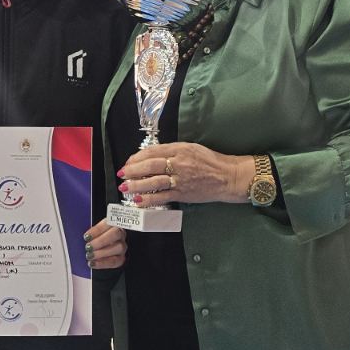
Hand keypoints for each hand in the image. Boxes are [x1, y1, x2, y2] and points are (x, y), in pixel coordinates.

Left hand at [84, 220, 125, 270]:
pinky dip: (103, 263)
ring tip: (90, 256)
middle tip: (88, 247)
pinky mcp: (121, 258)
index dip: (96, 230)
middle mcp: (120, 233)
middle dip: (101, 241)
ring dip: (102, 252)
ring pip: (118, 247)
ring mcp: (122, 246)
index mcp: (113, 223)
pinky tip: (93, 263)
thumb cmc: (95, 239)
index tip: (86, 236)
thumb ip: (90, 233)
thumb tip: (85, 237)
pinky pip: (115, 261)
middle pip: (116, 234)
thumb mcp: (92, 232)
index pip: (108, 223)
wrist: (101, 248)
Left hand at [118, 143, 254, 206]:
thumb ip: (172, 151)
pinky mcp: (183, 193)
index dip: (137, 157)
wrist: (227, 177)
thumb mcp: (191, 148)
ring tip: (125, 187)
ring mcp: (181, 179)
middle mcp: (179, 163)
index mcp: (180, 149)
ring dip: (136, 185)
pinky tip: (139, 200)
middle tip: (122, 173)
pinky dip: (149, 199)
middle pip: (150, 165)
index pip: (153, 151)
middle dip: (133, 170)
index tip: (129, 161)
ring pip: (154, 181)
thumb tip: (151, 156)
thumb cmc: (210, 161)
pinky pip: (162, 196)